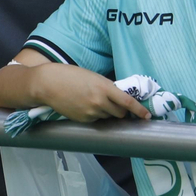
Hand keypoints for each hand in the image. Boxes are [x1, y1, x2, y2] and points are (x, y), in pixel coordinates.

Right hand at [31, 64, 149, 122]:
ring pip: (108, 117)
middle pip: (120, 113)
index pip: (127, 102)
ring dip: (108, 112)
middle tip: (116, 104)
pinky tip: (85, 106)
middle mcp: (99, 102)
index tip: (147, 115)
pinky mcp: (83, 120)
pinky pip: (96, 120)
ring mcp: (91, 113)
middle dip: (121, 111)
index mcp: (104, 88)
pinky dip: (96, 115)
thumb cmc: (69, 75)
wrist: (47, 84)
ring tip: (95, 102)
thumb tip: (118, 96)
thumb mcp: (92, 76)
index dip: (139, 110)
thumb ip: (106, 87)